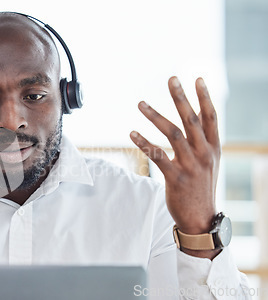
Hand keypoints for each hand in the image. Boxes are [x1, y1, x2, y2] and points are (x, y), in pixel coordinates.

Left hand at [130, 77, 220, 254]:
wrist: (200, 217)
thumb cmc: (201, 185)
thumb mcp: (210, 161)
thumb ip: (204, 139)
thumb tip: (197, 115)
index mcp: (213, 147)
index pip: (210, 117)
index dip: (204, 97)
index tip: (197, 78)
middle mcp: (204, 153)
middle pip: (191, 119)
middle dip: (181, 97)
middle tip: (171, 79)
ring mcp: (190, 166)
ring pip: (172, 134)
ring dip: (155, 116)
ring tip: (141, 103)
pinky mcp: (175, 177)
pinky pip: (158, 156)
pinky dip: (144, 143)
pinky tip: (132, 133)